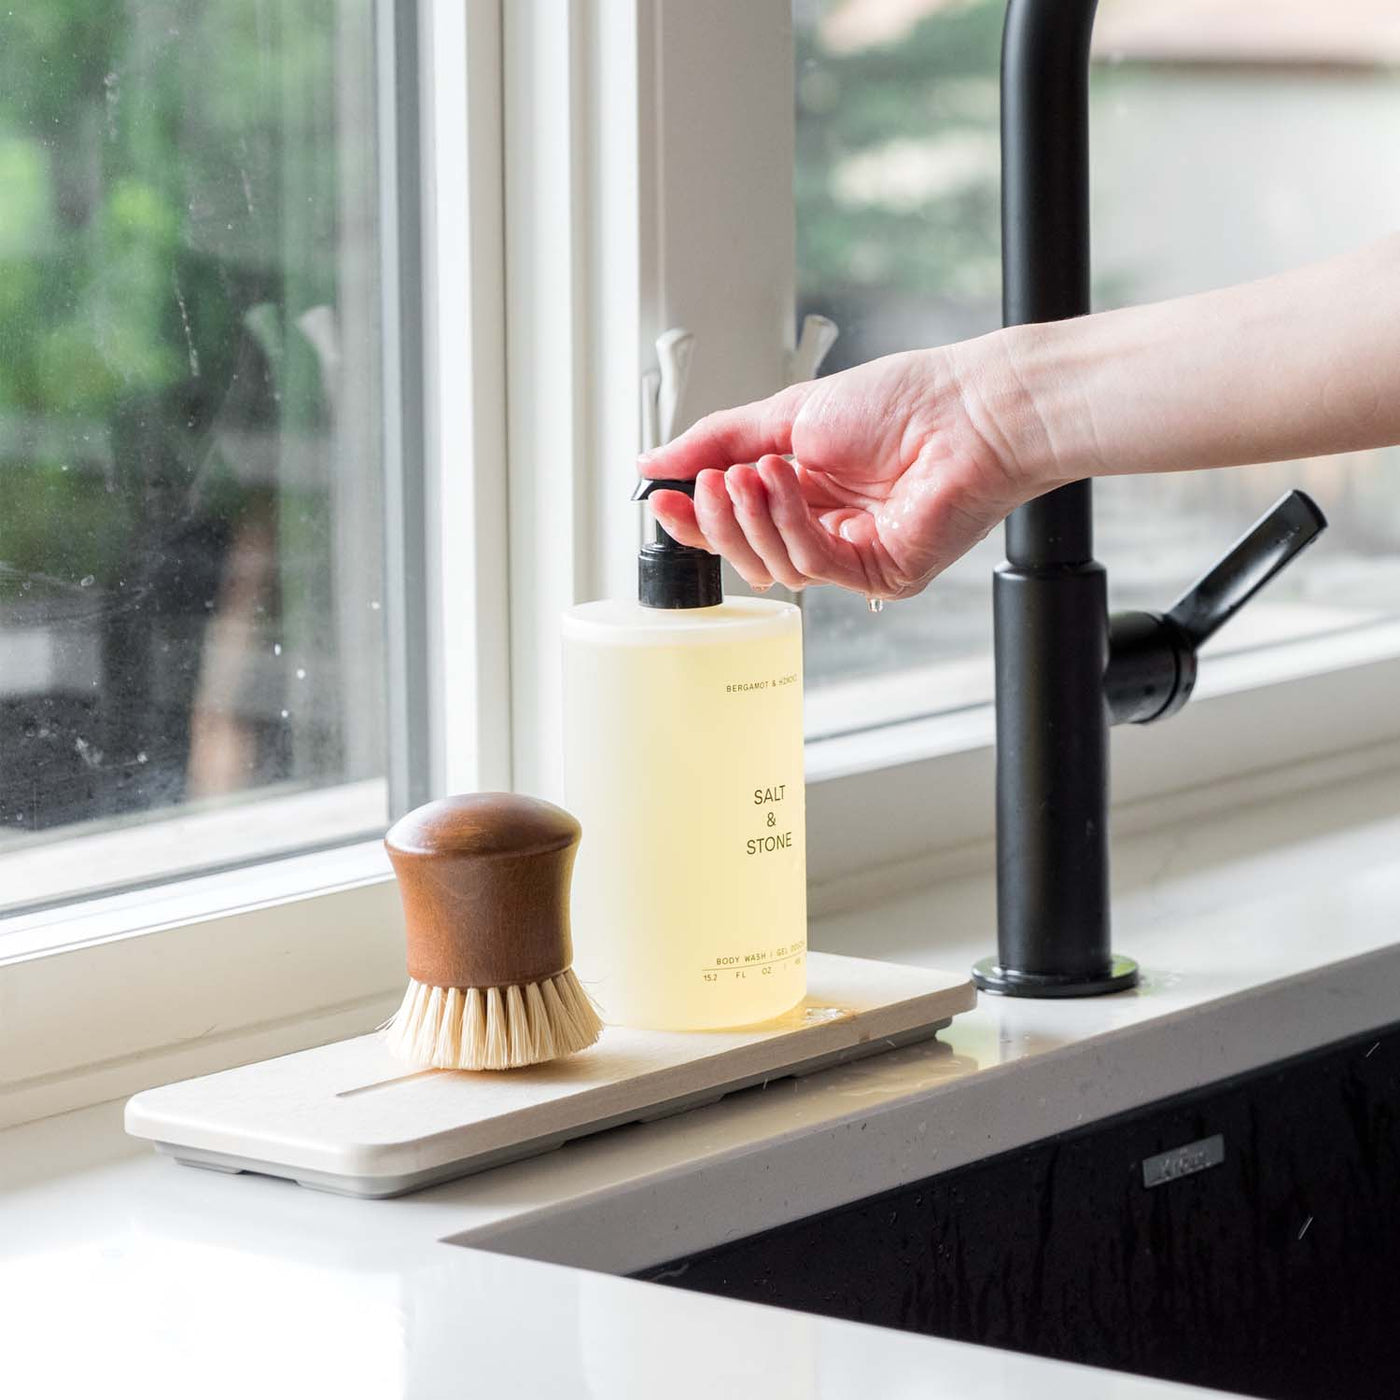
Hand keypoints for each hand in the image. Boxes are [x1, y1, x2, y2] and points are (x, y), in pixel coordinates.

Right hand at [637, 345, 1029, 599]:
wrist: (968, 409)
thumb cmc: (901, 401)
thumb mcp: (787, 413)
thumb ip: (718, 440)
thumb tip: (654, 459)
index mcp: (805, 491)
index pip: (735, 521)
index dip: (695, 515)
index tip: (660, 497)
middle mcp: (827, 528)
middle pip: (747, 552)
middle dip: (718, 520)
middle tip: (710, 483)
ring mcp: (854, 556)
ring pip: (775, 567)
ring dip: (754, 517)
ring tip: (758, 472)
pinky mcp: (880, 575)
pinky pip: (813, 567)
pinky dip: (790, 526)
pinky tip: (788, 483)